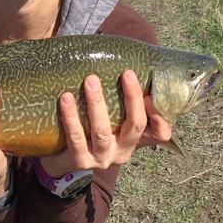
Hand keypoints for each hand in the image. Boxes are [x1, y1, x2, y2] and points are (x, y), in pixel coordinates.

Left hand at [40, 70, 172, 177]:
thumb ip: (121, 101)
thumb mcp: (111, 119)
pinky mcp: (80, 161)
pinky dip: (71, 117)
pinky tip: (66, 98)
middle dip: (132, 98)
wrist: (62, 159)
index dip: (161, 116)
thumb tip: (126, 60)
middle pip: (135, 126)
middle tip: (127, 73)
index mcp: (134, 141)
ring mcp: (101, 159)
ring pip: (103, 132)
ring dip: (97, 104)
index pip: (160, 133)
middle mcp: (122, 152)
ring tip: (90, 80)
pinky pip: (76, 137)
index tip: (152, 94)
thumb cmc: (90, 130)